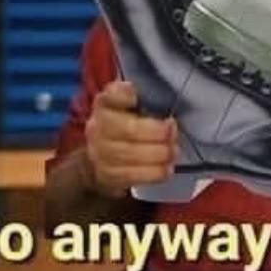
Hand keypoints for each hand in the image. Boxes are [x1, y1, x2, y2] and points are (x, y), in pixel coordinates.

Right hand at [84, 81, 177, 197]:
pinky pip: (130, 176)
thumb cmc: (128, 123)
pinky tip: (166, 169)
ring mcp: (98, 152)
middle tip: (173, 133)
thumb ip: (147, 98)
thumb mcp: (135, 105)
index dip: (124, 95)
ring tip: (173, 152)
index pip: (113, 95)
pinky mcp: (105, 174)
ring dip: (157, 154)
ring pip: (129, 154)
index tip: (136, 97)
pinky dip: (152, 173)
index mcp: (106, 103)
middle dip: (155, 132)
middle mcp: (97, 126)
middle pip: (128, 129)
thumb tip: (167, 100)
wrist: (104, 153)